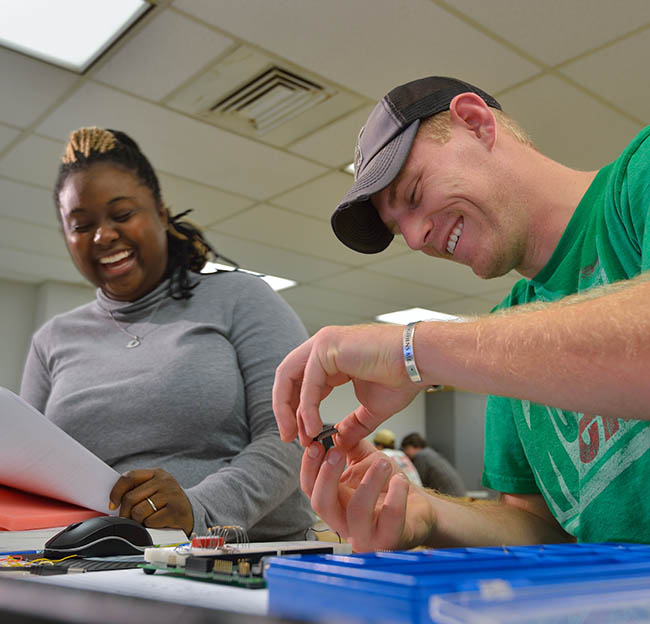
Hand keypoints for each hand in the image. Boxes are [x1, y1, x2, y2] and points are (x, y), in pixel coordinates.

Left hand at [109, 468, 193, 535]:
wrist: (191, 512)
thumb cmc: (166, 503)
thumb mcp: (154, 490)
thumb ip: (136, 491)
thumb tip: (112, 504)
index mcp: (156, 473)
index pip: (129, 477)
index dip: (116, 491)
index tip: (112, 504)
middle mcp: (165, 481)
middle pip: (130, 498)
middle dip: (125, 513)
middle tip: (129, 519)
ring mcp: (172, 495)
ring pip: (138, 512)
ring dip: (138, 521)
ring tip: (146, 521)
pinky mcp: (176, 511)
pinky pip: (150, 522)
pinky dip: (150, 527)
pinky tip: (157, 524)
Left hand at [273, 324, 420, 446]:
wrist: (420, 362)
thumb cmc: (402, 377)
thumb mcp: (371, 408)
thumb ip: (353, 425)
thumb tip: (340, 442)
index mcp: (330, 356)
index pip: (300, 382)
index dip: (296, 410)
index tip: (300, 436)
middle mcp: (322, 345)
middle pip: (287, 378)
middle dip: (284, 409)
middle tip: (288, 438)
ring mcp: (323, 343)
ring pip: (289, 377)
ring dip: (288, 410)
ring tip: (297, 437)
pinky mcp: (326, 347)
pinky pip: (308, 383)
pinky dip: (307, 408)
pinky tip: (312, 428)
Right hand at [302, 439, 436, 551]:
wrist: (419, 510)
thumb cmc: (389, 488)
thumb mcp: (365, 461)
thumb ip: (348, 445)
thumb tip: (334, 429)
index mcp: (334, 502)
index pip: (310, 488)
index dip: (309, 466)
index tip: (316, 444)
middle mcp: (344, 523)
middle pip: (321, 504)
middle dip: (326, 475)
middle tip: (336, 451)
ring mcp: (366, 536)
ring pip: (357, 511)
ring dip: (369, 481)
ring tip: (383, 462)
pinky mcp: (389, 540)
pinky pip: (390, 518)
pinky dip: (396, 495)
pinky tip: (400, 481)